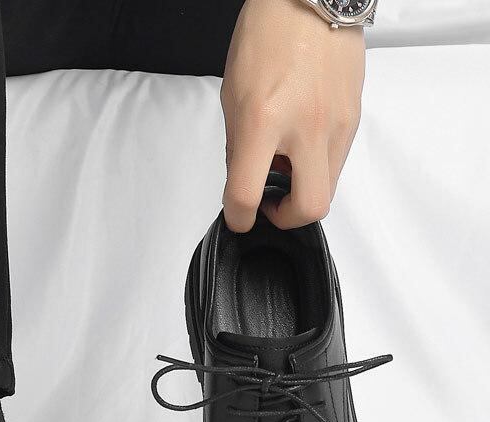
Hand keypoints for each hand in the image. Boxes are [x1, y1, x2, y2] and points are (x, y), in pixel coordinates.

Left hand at [221, 0, 364, 231]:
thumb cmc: (268, 36)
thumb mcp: (233, 97)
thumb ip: (238, 146)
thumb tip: (243, 180)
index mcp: (263, 121)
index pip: (247, 194)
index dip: (238, 218)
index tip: (238, 218)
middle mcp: (304, 126)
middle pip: (309, 207)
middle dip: (286, 219)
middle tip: (271, 207)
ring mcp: (335, 124)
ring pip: (328, 188)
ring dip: (303, 191)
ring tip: (285, 167)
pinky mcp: (353, 119)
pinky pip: (337, 161)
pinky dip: (317, 166)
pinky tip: (301, 145)